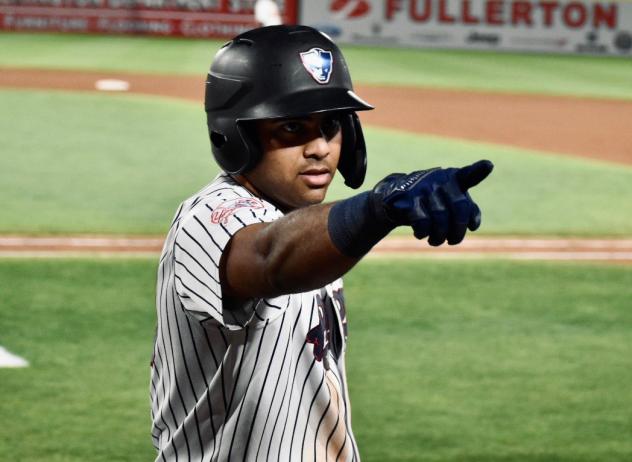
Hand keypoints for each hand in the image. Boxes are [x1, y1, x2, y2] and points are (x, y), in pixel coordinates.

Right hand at [373, 160, 493, 245]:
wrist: (394, 197)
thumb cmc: (430, 200)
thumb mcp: (449, 200)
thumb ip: (467, 209)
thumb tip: (473, 226)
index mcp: (454, 178)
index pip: (468, 175)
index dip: (479, 170)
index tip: (488, 165)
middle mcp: (440, 179)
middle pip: (459, 209)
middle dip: (458, 231)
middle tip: (453, 241)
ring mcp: (424, 188)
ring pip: (441, 218)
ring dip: (439, 236)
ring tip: (436, 241)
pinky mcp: (408, 199)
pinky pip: (423, 222)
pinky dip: (423, 233)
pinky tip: (421, 234)